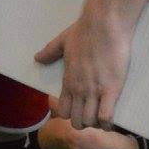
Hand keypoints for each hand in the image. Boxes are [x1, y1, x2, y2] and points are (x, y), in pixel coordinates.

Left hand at [35, 11, 131, 129]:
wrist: (104, 24)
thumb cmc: (84, 31)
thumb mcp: (62, 41)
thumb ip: (49, 52)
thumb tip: (37, 58)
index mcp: (68, 81)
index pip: (64, 111)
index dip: (72, 115)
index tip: (80, 111)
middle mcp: (79, 90)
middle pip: (78, 121)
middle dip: (85, 123)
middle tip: (93, 116)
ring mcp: (94, 91)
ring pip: (90, 122)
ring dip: (97, 124)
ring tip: (103, 117)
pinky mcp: (111, 89)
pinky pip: (106, 117)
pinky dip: (108, 122)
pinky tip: (111, 118)